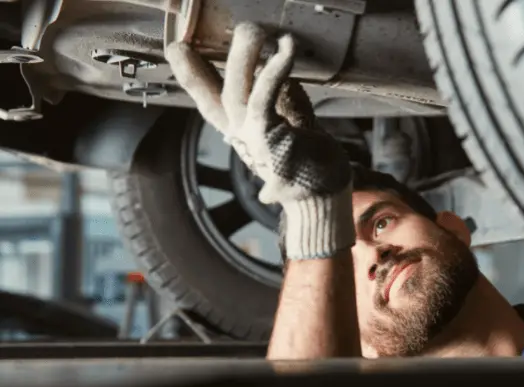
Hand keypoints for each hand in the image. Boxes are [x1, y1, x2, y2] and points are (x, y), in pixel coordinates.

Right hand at [165, 23, 354, 259]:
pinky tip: (285, 49)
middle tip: (214, 32)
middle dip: (202, 63)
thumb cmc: (315, 167)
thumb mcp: (299, 129)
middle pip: (214, 94)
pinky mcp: (268, 137)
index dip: (193, 77)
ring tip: (253, 28)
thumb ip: (291, 106)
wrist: (323, 198)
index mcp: (244, 133)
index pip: (211, 102)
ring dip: (243, 55)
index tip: (178, 50)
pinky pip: (264, 96)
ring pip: (236, 89)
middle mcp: (241, 136)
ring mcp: (252, 138)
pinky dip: (273, 70)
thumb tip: (289, 83)